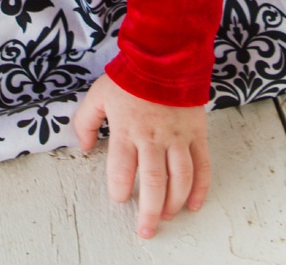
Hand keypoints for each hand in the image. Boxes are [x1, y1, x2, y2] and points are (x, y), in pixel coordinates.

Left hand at [71, 73, 210, 238]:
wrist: (164, 57)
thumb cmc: (129, 77)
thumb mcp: (98, 95)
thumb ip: (85, 122)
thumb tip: (83, 147)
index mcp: (127, 130)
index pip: (122, 169)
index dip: (119, 189)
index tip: (119, 198)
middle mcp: (153, 138)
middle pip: (153, 182)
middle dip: (149, 210)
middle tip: (145, 229)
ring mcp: (177, 138)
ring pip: (179, 179)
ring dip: (173, 202)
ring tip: (167, 216)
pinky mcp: (196, 135)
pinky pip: (202, 166)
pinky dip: (200, 188)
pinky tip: (193, 204)